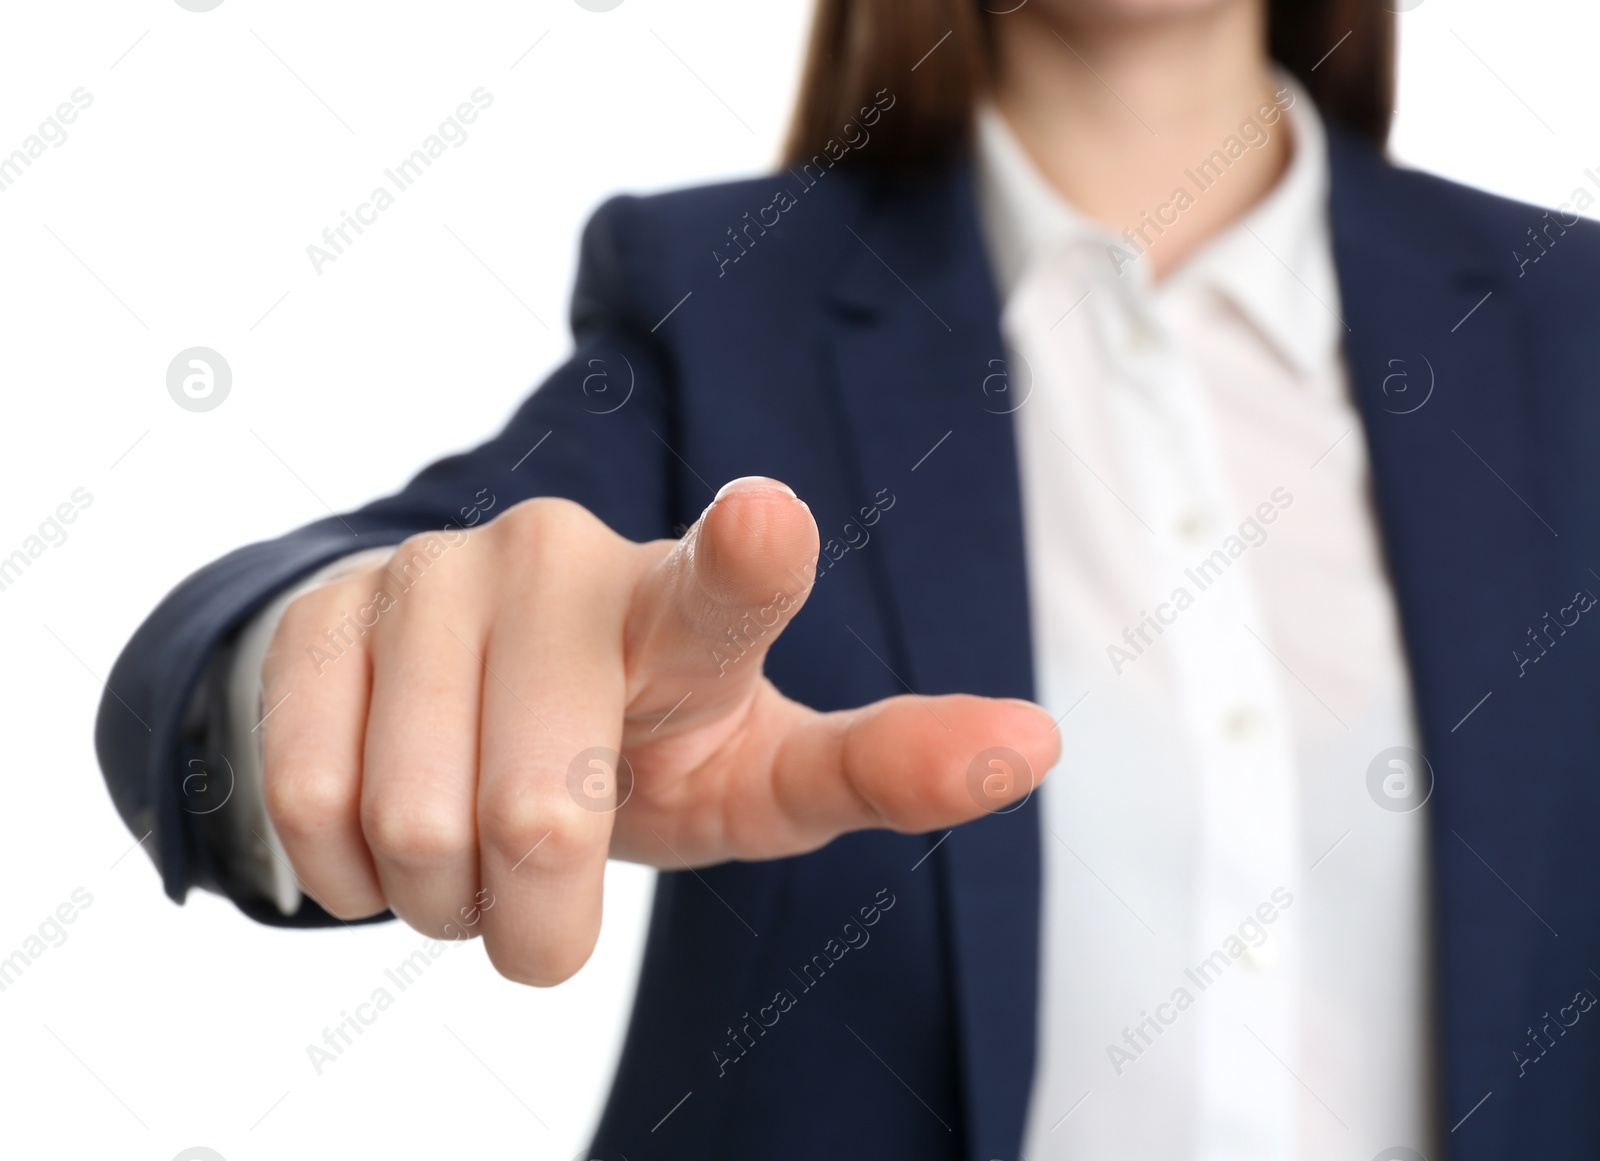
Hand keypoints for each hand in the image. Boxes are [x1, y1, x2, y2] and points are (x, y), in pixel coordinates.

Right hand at [260, 477, 1057, 983]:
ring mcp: (426, 574)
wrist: (476, 709)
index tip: (768, 524)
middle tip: (550, 891)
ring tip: (474, 849)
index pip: (726, 581)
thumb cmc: (643, 741)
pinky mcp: (316, 613)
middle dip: (541, 910)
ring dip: (446, 899)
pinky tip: (386, 824)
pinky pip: (307, 807)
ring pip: (415, 827)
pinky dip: (350, 874)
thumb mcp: (758, 769)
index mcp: (684, 604)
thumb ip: (884, 765)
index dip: (746, 559)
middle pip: (538, 816)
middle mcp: (556, 561)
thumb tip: (1038, 743)